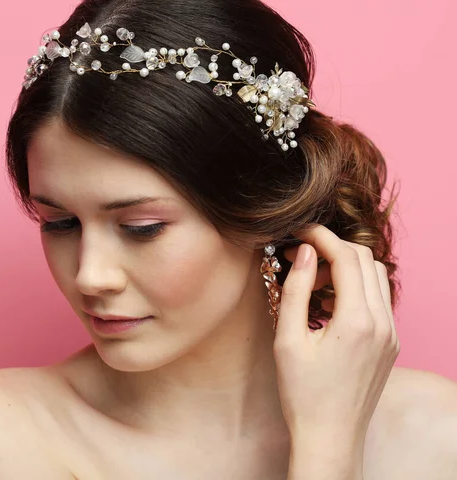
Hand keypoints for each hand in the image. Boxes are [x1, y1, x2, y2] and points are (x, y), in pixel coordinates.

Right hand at [273, 225, 399, 472]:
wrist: (330, 437)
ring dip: (347, 267)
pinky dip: (356, 288)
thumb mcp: (288, 339)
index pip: (346, 257)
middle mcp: (383, 323)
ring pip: (377, 277)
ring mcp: (392, 334)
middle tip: (299, 256)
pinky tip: (330, 304)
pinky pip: (379, 300)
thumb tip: (306, 252)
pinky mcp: (391, 344)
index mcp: (357, 321)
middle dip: (332, 248)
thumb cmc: (303, 393)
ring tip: (314, 281)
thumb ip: (297, 290)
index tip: (297, 232)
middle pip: (366, 260)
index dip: (320, 236)